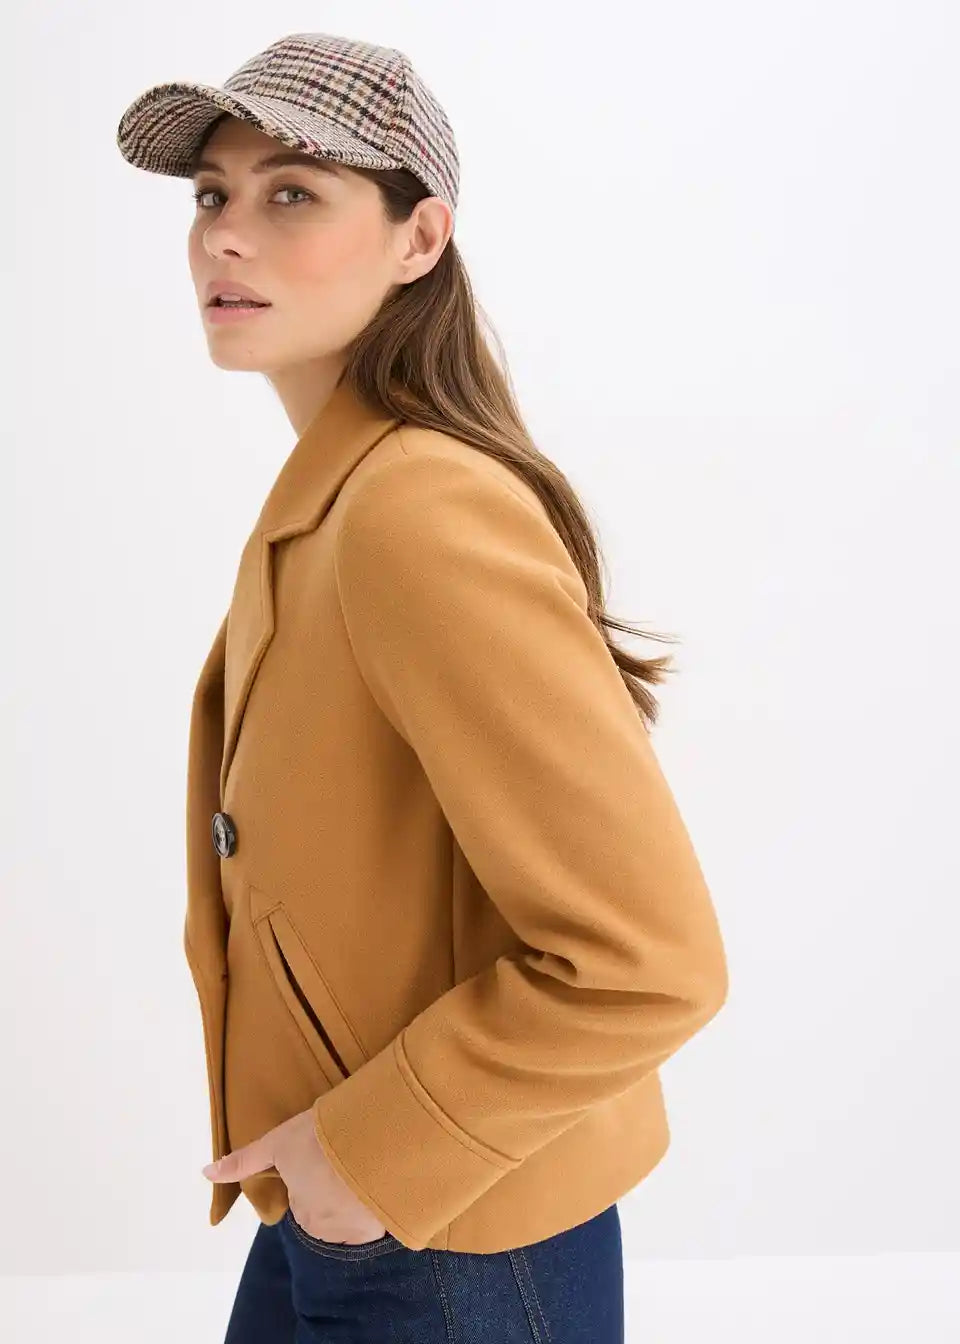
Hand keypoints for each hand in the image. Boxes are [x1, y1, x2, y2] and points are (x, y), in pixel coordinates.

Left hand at [201, 1106, 387, 1244]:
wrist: (371, 1142)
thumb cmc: (319, 1140)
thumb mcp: (278, 1143)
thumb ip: (244, 1160)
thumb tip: (206, 1172)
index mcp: (301, 1211)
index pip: (303, 1198)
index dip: (312, 1174)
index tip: (322, 1155)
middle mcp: (325, 1229)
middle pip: (326, 1208)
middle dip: (332, 1189)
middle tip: (343, 1157)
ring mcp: (355, 1230)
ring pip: (350, 1214)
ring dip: (354, 1197)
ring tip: (363, 1165)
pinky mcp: (381, 1226)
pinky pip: (375, 1218)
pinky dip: (376, 1205)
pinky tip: (380, 1181)